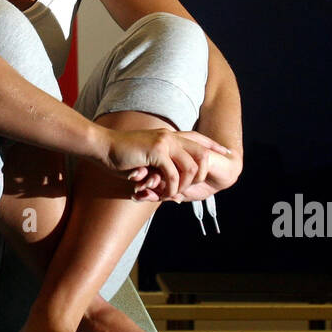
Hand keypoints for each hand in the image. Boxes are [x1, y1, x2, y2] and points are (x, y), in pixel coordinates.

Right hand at [104, 129, 234, 202]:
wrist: (102, 148)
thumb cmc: (121, 157)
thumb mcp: (146, 161)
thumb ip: (161, 168)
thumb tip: (172, 186)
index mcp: (170, 136)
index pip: (200, 139)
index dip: (215, 147)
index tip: (229, 155)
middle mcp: (171, 136)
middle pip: (202, 154)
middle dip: (202, 176)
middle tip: (192, 191)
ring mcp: (165, 142)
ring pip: (190, 167)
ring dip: (184, 186)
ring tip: (173, 195)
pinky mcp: (157, 151)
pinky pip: (174, 175)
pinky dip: (171, 188)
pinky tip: (164, 194)